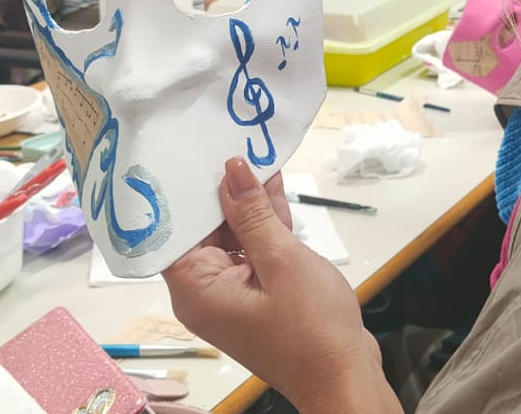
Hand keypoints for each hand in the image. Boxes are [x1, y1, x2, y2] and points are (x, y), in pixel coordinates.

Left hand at [162, 159, 388, 412]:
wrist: (345, 376)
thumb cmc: (312, 331)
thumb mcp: (282, 261)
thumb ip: (253, 214)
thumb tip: (232, 172)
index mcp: (196, 291)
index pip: (175, 231)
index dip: (186, 192)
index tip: (196, 153)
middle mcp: (206, 294)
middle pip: (203, 231)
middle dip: (222, 192)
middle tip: (234, 145)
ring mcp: (233, 296)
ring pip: (232, 238)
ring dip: (249, 205)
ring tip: (260, 159)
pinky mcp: (256, 296)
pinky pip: (253, 252)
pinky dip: (265, 227)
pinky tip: (275, 191)